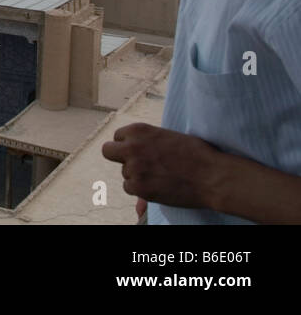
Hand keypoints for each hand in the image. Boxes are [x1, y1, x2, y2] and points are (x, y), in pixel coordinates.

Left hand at [101, 123, 221, 210]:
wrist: (212, 176)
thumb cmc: (196, 154)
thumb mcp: (167, 138)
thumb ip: (147, 142)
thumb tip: (131, 153)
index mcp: (139, 130)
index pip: (117, 137)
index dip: (128, 145)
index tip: (138, 151)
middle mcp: (131, 147)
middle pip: (108, 151)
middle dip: (119, 157)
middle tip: (135, 164)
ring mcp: (133, 168)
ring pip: (124, 173)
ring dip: (137, 176)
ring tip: (161, 176)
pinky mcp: (139, 187)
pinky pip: (130, 188)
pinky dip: (141, 189)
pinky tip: (158, 186)